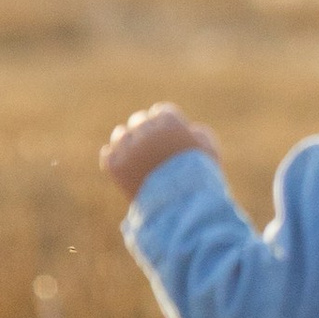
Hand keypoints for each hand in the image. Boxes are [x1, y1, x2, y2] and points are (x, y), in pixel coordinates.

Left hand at [100, 102, 219, 200]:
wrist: (180, 206)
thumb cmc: (199, 178)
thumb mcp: (210, 150)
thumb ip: (199, 133)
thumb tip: (189, 129)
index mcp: (169, 122)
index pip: (161, 111)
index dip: (166, 123)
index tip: (167, 133)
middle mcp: (146, 130)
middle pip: (139, 120)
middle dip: (146, 130)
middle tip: (150, 144)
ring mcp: (129, 148)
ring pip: (120, 134)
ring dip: (128, 141)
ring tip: (135, 154)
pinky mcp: (116, 166)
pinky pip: (108, 154)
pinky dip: (115, 158)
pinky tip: (123, 165)